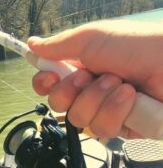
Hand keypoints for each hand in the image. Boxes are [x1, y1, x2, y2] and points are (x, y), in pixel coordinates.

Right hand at [28, 20, 162, 137]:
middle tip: (90, 76)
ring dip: (97, 100)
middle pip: (58, 106)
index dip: (44, 84)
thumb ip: (58, 45)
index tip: (49, 77)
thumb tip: (31, 44)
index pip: (48, 86)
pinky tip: (130, 98)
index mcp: (79, 69)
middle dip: (72, 91)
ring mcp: (104, 111)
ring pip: (79, 120)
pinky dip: (115, 112)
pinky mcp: (121, 128)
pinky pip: (103, 130)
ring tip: (120, 84)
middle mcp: (88, 92)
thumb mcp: (91, 38)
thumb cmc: (135, 45)